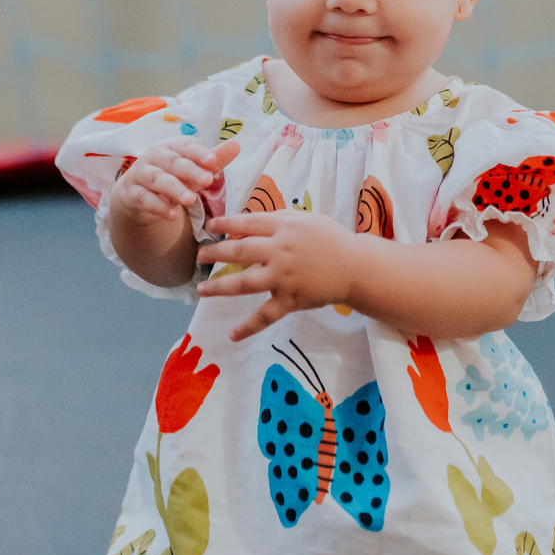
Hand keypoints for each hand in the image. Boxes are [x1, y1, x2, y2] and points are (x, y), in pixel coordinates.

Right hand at [113, 137, 239, 225]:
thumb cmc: (172, 177)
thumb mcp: (193, 169)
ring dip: (174, 189)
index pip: (186, 147)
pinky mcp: (132, 195)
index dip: (199, 153)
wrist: (138, 196)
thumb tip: (236, 145)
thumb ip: (214, 160)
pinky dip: (158, 207)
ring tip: (190, 199)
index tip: (213, 160)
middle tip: (208, 179)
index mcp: (172, 148)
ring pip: (157, 179)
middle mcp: (154, 158)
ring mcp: (140, 175)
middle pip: (172, 162)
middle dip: (190, 170)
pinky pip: (144, 199)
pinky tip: (173, 215)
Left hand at [197, 209, 356, 341]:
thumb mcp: (305, 219)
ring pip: (244, 283)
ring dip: (219, 287)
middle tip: (199, 256)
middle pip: (239, 251)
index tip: (210, 227)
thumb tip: (244, 225)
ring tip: (201, 290)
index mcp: (283, 227)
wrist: (356, 267)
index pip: (247, 223)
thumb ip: (276, 219)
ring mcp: (283, 277)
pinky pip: (265, 316)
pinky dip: (248, 327)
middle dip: (215, 253)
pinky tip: (231, 335)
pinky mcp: (289, 300)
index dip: (225, 224)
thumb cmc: (330, 239)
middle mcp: (279, 251)